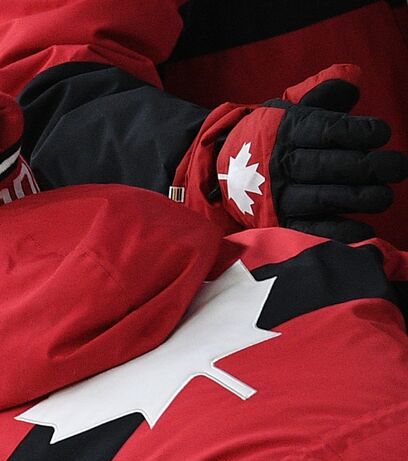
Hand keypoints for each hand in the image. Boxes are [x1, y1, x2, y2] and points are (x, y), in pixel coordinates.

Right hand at [215, 65, 407, 241]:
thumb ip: (324, 93)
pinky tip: (364, 229)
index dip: (358, 132)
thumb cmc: (271, 135)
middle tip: (397, 167)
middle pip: (328, 166)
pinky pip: (311, 229)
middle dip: (368, 167)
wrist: (221, 167)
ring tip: (384, 195)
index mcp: (287, 130)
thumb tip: (353, 78)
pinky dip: (338, 232)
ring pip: (324, 198)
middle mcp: (281, 163)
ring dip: (359, 198)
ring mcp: (279, 195)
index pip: (326, 130)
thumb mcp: (289, 107)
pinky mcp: (279, 222)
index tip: (383, 133)